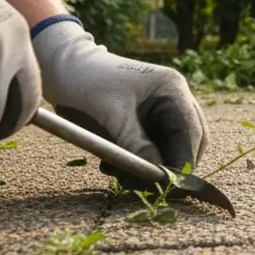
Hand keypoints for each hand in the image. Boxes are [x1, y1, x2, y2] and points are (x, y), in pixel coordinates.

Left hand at [32, 17, 208, 185]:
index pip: (192, 133)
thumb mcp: (112, 118)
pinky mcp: (148, 117)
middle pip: (191, 141)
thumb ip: (138, 148)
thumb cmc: (87, 85)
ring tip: (121, 172)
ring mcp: (162, 107)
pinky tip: (117, 164)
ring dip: (153, 165)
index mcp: (172, 89)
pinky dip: (141, 160)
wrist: (63, 68)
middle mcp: (175, 97)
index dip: (182, 162)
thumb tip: (160, 177)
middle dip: (171, 165)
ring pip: (173, 146)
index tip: (167, 186)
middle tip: (145, 184)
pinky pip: (155, 145)